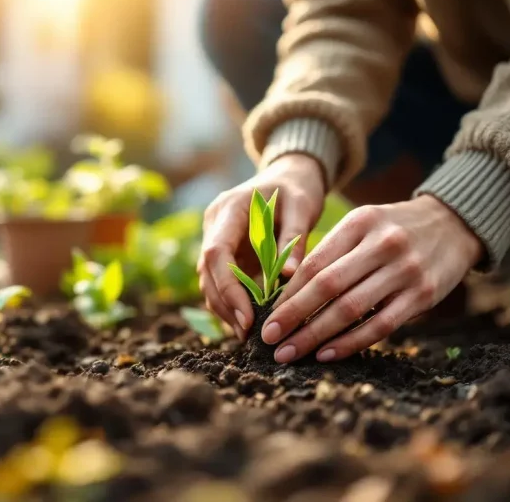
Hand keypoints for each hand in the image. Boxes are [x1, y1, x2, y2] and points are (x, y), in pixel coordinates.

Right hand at [198, 154, 326, 339]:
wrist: (288, 175)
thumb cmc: (297, 188)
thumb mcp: (302, 207)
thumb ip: (294, 239)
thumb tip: (287, 277)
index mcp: (229, 209)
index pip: (216, 253)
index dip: (228, 288)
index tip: (247, 317)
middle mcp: (214, 224)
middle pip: (208, 271)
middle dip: (226, 305)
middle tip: (249, 333)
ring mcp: (215, 238)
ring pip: (209, 280)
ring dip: (226, 307)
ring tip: (249, 334)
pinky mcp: (224, 251)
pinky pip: (220, 280)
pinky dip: (231, 302)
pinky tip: (249, 321)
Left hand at [262, 195, 482, 362]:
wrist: (453, 224)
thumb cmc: (393, 229)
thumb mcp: (362, 225)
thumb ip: (331, 252)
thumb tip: (288, 294)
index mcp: (359, 223)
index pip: (314, 263)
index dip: (287, 293)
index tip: (266, 316)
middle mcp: (382, 244)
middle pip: (327, 286)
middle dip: (293, 317)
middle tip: (269, 340)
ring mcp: (405, 270)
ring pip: (351, 309)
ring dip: (315, 335)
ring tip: (290, 352)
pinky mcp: (423, 295)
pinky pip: (381, 325)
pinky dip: (351, 342)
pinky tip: (326, 354)